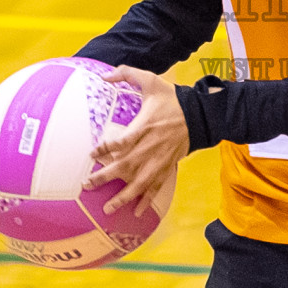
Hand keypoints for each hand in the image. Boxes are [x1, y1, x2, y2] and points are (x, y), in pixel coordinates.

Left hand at [83, 65, 189, 215]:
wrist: (200, 114)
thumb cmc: (172, 98)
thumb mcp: (151, 80)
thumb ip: (127, 73)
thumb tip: (104, 75)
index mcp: (144, 127)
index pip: (120, 142)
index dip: (104, 149)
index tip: (91, 154)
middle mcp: (149, 147)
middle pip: (124, 166)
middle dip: (104, 177)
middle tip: (87, 185)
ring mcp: (159, 160)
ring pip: (139, 183)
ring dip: (123, 197)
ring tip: (108, 209)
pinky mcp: (167, 167)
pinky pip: (156, 187)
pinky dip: (147, 201)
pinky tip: (137, 213)